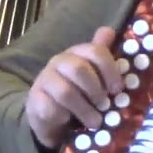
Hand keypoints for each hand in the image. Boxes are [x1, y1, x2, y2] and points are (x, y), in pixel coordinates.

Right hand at [25, 26, 122, 148]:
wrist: (48, 113)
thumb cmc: (77, 91)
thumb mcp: (93, 75)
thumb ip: (102, 56)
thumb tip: (109, 30)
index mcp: (76, 53)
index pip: (95, 51)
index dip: (110, 70)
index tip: (118, 89)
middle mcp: (58, 62)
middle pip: (79, 69)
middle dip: (96, 89)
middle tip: (105, 104)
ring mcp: (44, 80)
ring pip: (66, 92)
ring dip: (85, 109)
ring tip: (95, 122)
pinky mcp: (34, 100)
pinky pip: (51, 108)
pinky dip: (65, 117)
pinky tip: (70, 121)